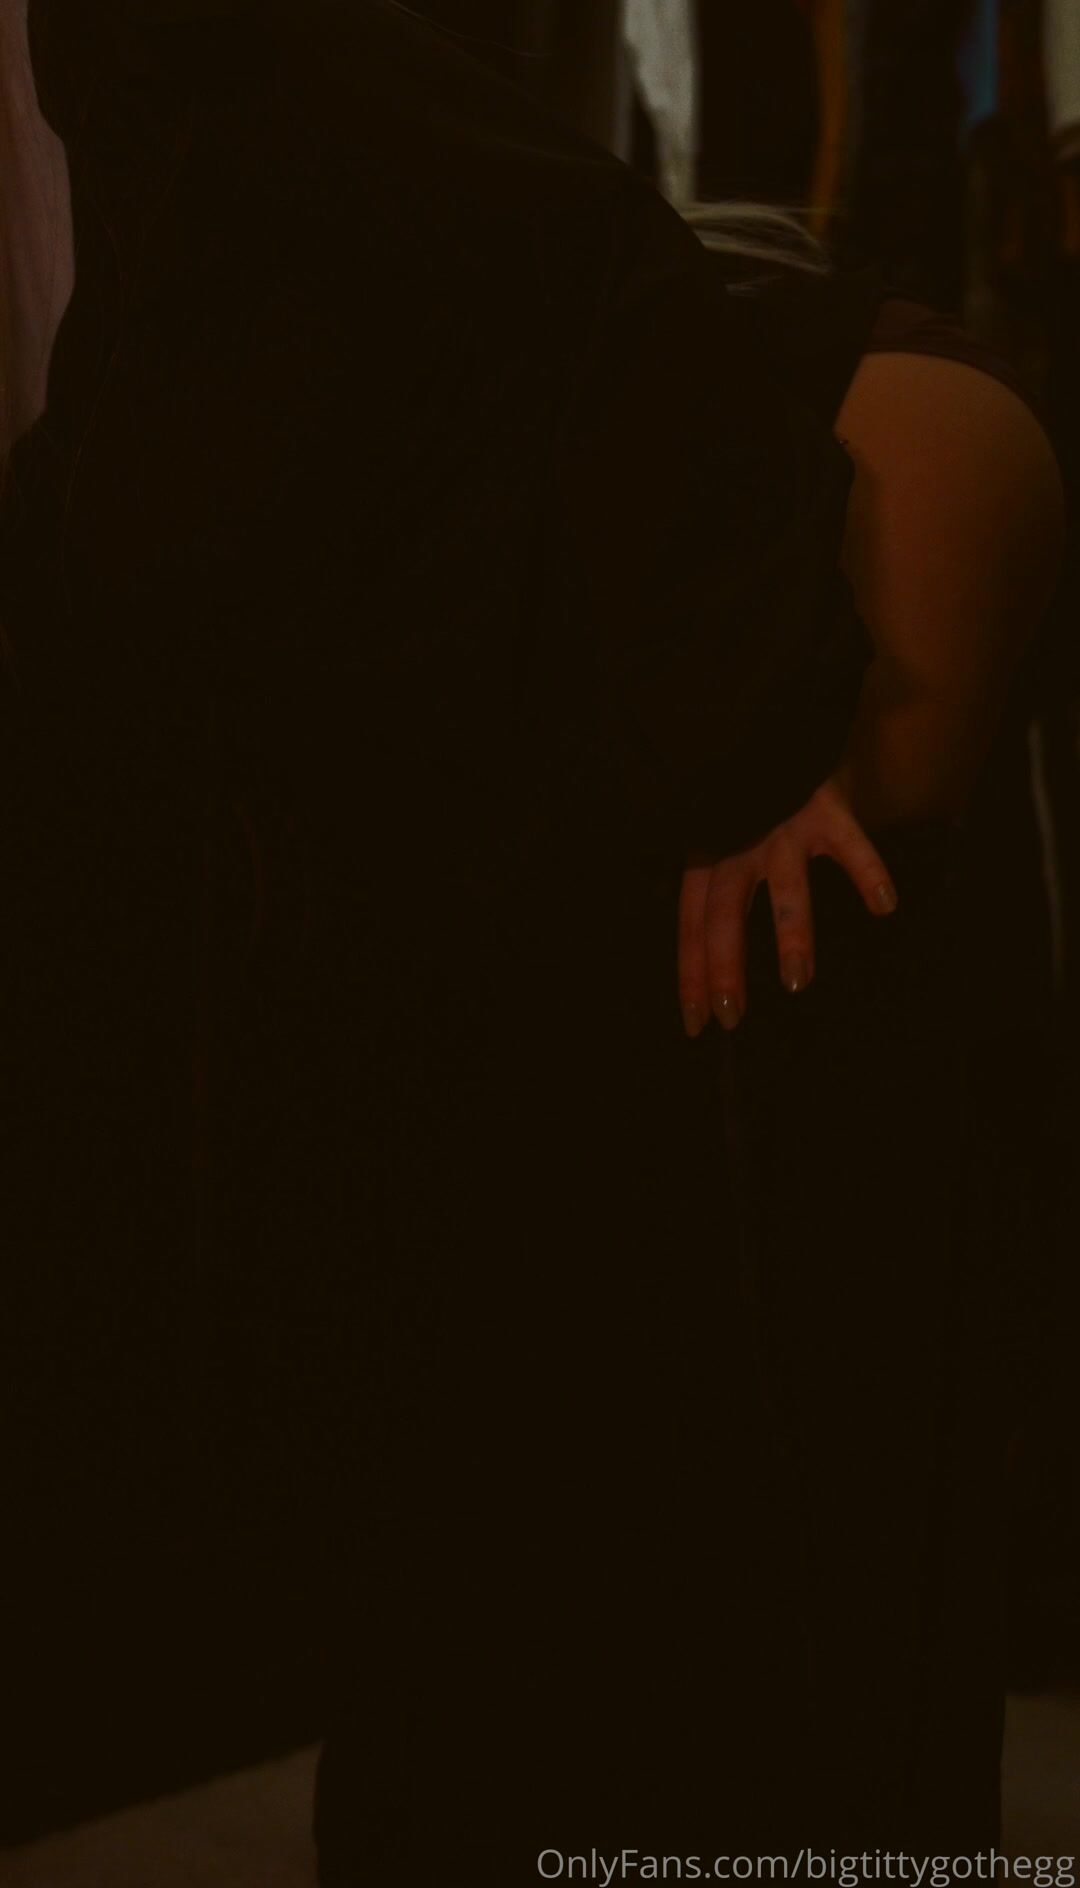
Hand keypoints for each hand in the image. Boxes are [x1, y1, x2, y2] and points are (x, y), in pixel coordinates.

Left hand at [677, 775, 897, 1036]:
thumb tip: (711, 959)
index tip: (699, 1025)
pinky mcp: (825, 804)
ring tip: (798, 981)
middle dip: (725, 964)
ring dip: (790, 933)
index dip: (693, 973)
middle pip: (724, 911)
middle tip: (732, 1014)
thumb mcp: (725, 835)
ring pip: (784, 886)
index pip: (692, 924)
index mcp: (708, 854)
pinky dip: (867, 871)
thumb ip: (721, 887)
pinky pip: (849, 842)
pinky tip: (884, 905)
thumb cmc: (755, 795)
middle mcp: (738, 841)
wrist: (781, 722)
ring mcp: (782, 824)